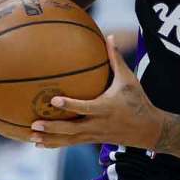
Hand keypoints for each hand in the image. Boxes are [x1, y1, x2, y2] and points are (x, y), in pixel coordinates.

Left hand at [29, 35, 158, 148]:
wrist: (148, 129)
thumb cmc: (138, 101)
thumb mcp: (129, 80)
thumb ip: (116, 59)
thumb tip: (110, 36)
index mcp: (106, 108)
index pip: (85, 107)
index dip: (70, 104)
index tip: (53, 100)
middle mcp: (98, 124)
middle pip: (72, 129)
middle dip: (53, 128)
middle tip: (34, 124)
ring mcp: (94, 134)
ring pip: (69, 139)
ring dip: (50, 139)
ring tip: (31, 138)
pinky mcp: (92, 140)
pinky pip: (71, 142)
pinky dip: (56, 143)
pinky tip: (40, 144)